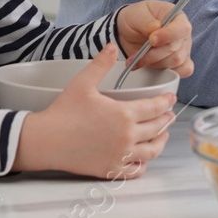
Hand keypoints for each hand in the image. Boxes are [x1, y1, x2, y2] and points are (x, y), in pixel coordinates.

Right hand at [14, 43, 176, 177]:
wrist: (46, 140)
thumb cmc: (63, 112)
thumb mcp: (82, 83)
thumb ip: (100, 64)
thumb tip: (112, 47)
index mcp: (124, 114)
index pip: (155, 108)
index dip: (166, 102)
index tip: (171, 99)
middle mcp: (127, 136)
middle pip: (157, 129)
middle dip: (166, 121)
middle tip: (169, 116)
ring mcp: (120, 155)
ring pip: (151, 151)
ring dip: (160, 142)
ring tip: (162, 136)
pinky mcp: (111, 169)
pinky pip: (134, 170)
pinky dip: (143, 165)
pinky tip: (142, 159)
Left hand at [115, 0, 194, 76]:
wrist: (130, 31)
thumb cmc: (136, 18)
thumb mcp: (136, 14)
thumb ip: (146, 21)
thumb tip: (155, 28)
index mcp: (177, 17)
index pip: (182, 28)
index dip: (168, 35)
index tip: (152, 40)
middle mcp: (183, 34)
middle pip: (176, 49)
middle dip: (154, 53)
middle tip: (137, 53)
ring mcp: (183, 50)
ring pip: (175, 62)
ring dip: (154, 63)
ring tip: (137, 59)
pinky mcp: (179, 63)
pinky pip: (182, 71)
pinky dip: (165, 73)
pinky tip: (149, 67)